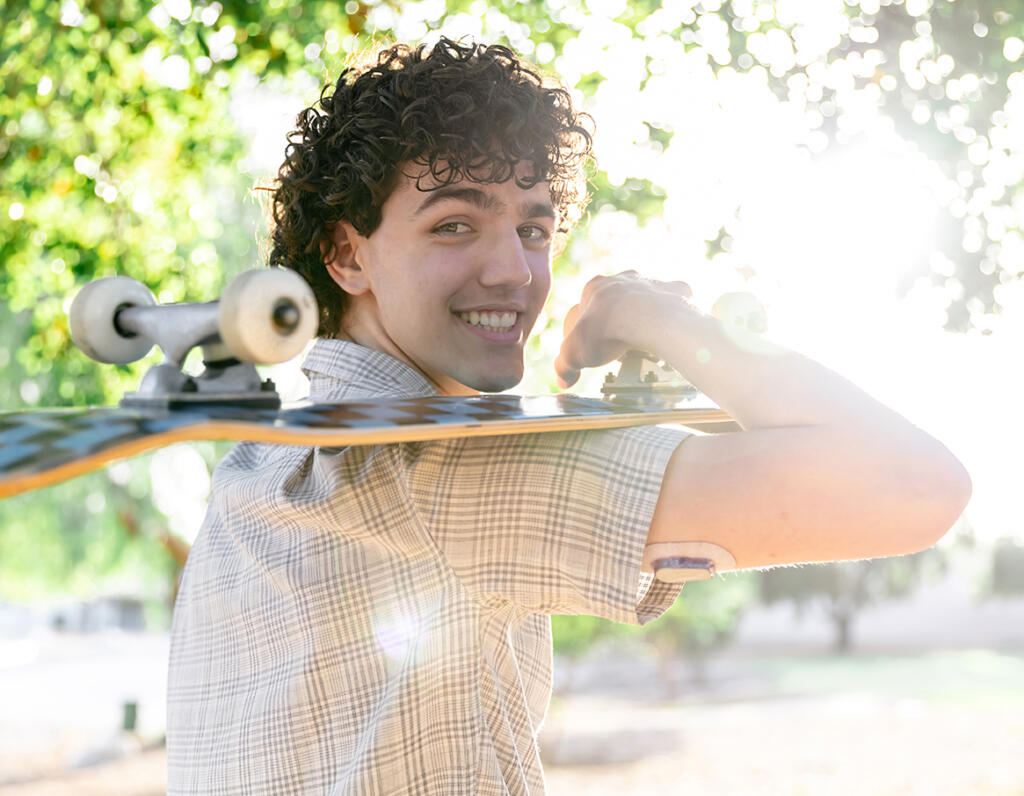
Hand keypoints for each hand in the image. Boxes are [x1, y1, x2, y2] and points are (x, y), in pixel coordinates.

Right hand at [554, 271, 693, 387]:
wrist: (651, 320)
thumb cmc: (608, 332)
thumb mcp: (573, 354)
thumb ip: (564, 367)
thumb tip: (563, 381)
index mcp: (594, 288)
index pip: (582, 310)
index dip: (584, 332)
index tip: (589, 350)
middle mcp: (622, 280)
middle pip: (615, 302)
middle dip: (615, 321)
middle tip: (617, 346)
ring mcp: (650, 283)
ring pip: (644, 300)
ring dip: (643, 316)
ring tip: (645, 341)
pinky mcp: (674, 290)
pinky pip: (673, 303)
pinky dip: (670, 316)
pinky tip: (668, 332)